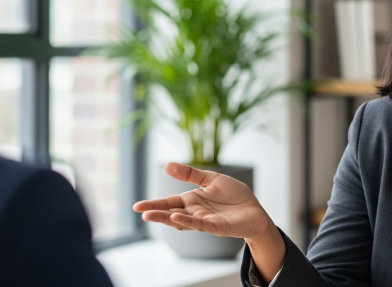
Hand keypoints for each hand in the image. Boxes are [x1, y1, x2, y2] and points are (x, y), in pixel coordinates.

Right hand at [133, 162, 272, 239]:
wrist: (254, 209)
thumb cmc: (233, 195)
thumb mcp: (211, 179)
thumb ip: (190, 174)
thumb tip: (166, 165)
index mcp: (191, 200)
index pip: (169, 203)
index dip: (154, 204)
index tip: (137, 206)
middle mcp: (194, 212)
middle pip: (171, 213)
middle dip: (156, 213)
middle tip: (140, 212)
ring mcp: (204, 220)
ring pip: (182, 221)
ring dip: (167, 219)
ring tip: (150, 216)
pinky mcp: (216, 226)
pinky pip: (200, 224)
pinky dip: (188, 221)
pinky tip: (177, 217)